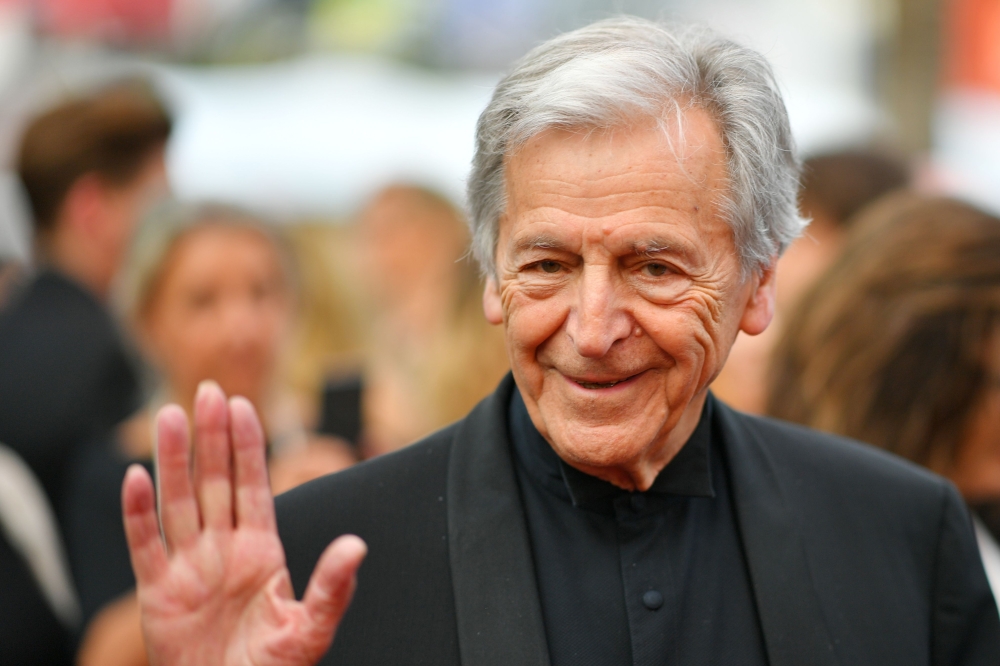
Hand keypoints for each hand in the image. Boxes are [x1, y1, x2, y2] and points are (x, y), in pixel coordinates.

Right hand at [121, 382, 365, 665]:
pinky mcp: (157, 593)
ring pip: (179, 501)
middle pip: (214, 482)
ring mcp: (189, 568)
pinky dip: (137, 512)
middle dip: (212, 437)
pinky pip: (144, 544)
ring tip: (171, 415)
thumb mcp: (309, 631)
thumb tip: (357, 546)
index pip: (253, 486)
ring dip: (173, 459)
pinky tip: (135, 477)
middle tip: (209, 391)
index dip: (248, 446)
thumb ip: (332, 588)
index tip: (245, 406)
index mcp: (262, 551)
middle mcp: (224, 550)